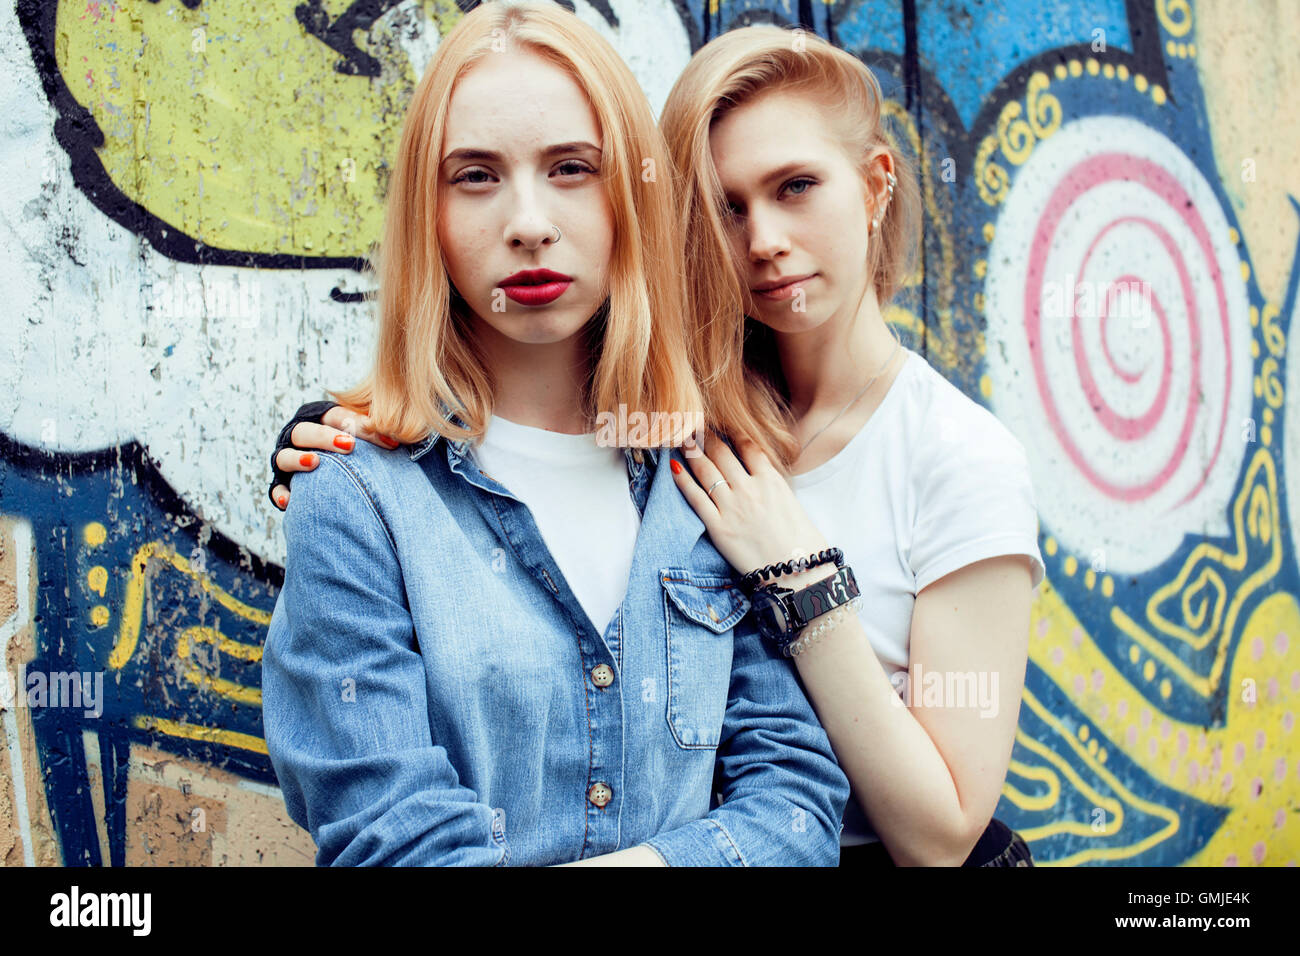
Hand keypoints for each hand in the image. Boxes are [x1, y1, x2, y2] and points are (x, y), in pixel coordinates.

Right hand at [269, 404, 399, 510]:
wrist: (331, 471)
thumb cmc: (356, 450)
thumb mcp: (366, 437)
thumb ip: (378, 433)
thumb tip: (407, 437)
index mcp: (323, 420)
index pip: (338, 416)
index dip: (361, 425)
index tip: (389, 442)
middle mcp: (301, 437)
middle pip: (306, 431)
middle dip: (325, 436)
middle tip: (349, 446)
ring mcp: (288, 459)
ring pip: (285, 456)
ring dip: (298, 459)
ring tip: (314, 463)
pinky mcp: (281, 482)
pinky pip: (277, 488)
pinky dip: (281, 493)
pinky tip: (290, 501)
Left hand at [669, 431, 831, 582]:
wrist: (798, 573)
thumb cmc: (803, 543)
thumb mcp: (793, 503)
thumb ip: (774, 485)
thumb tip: (762, 477)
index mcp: (771, 480)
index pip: (748, 445)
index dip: (732, 432)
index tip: (722, 424)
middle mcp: (750, 488)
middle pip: (723, 453)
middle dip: (707, 437)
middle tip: (695, 426)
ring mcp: (732, 507)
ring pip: (706, 470)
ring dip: (692, 451)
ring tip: (683, 439)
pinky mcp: (719, 527)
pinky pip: (695, 498)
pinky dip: (682, 480)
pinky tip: (673, 466)